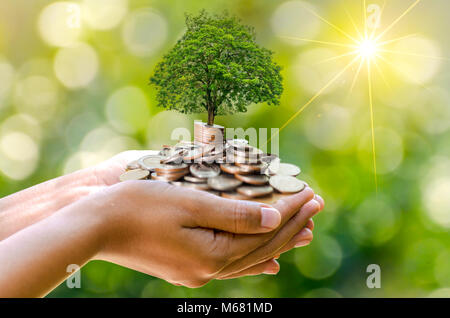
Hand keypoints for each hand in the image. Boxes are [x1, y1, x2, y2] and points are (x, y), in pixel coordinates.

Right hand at [90, 180, 322, 286]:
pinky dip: (255, 256)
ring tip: (303, 230)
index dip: (290, 211)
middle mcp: (208, 269)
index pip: (264, 232)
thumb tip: (273, 220)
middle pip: (262, 247)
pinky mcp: (188, 267)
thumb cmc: (139, 207)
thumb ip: (235, 215)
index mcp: (211, 255)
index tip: (311, 192)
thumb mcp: (190, 204)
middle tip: (316, 206)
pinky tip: (269, 259)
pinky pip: (233, 264)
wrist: (95, 226)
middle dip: (291, 225)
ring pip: (250, 257)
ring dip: (278, 241)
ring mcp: (197, 271)